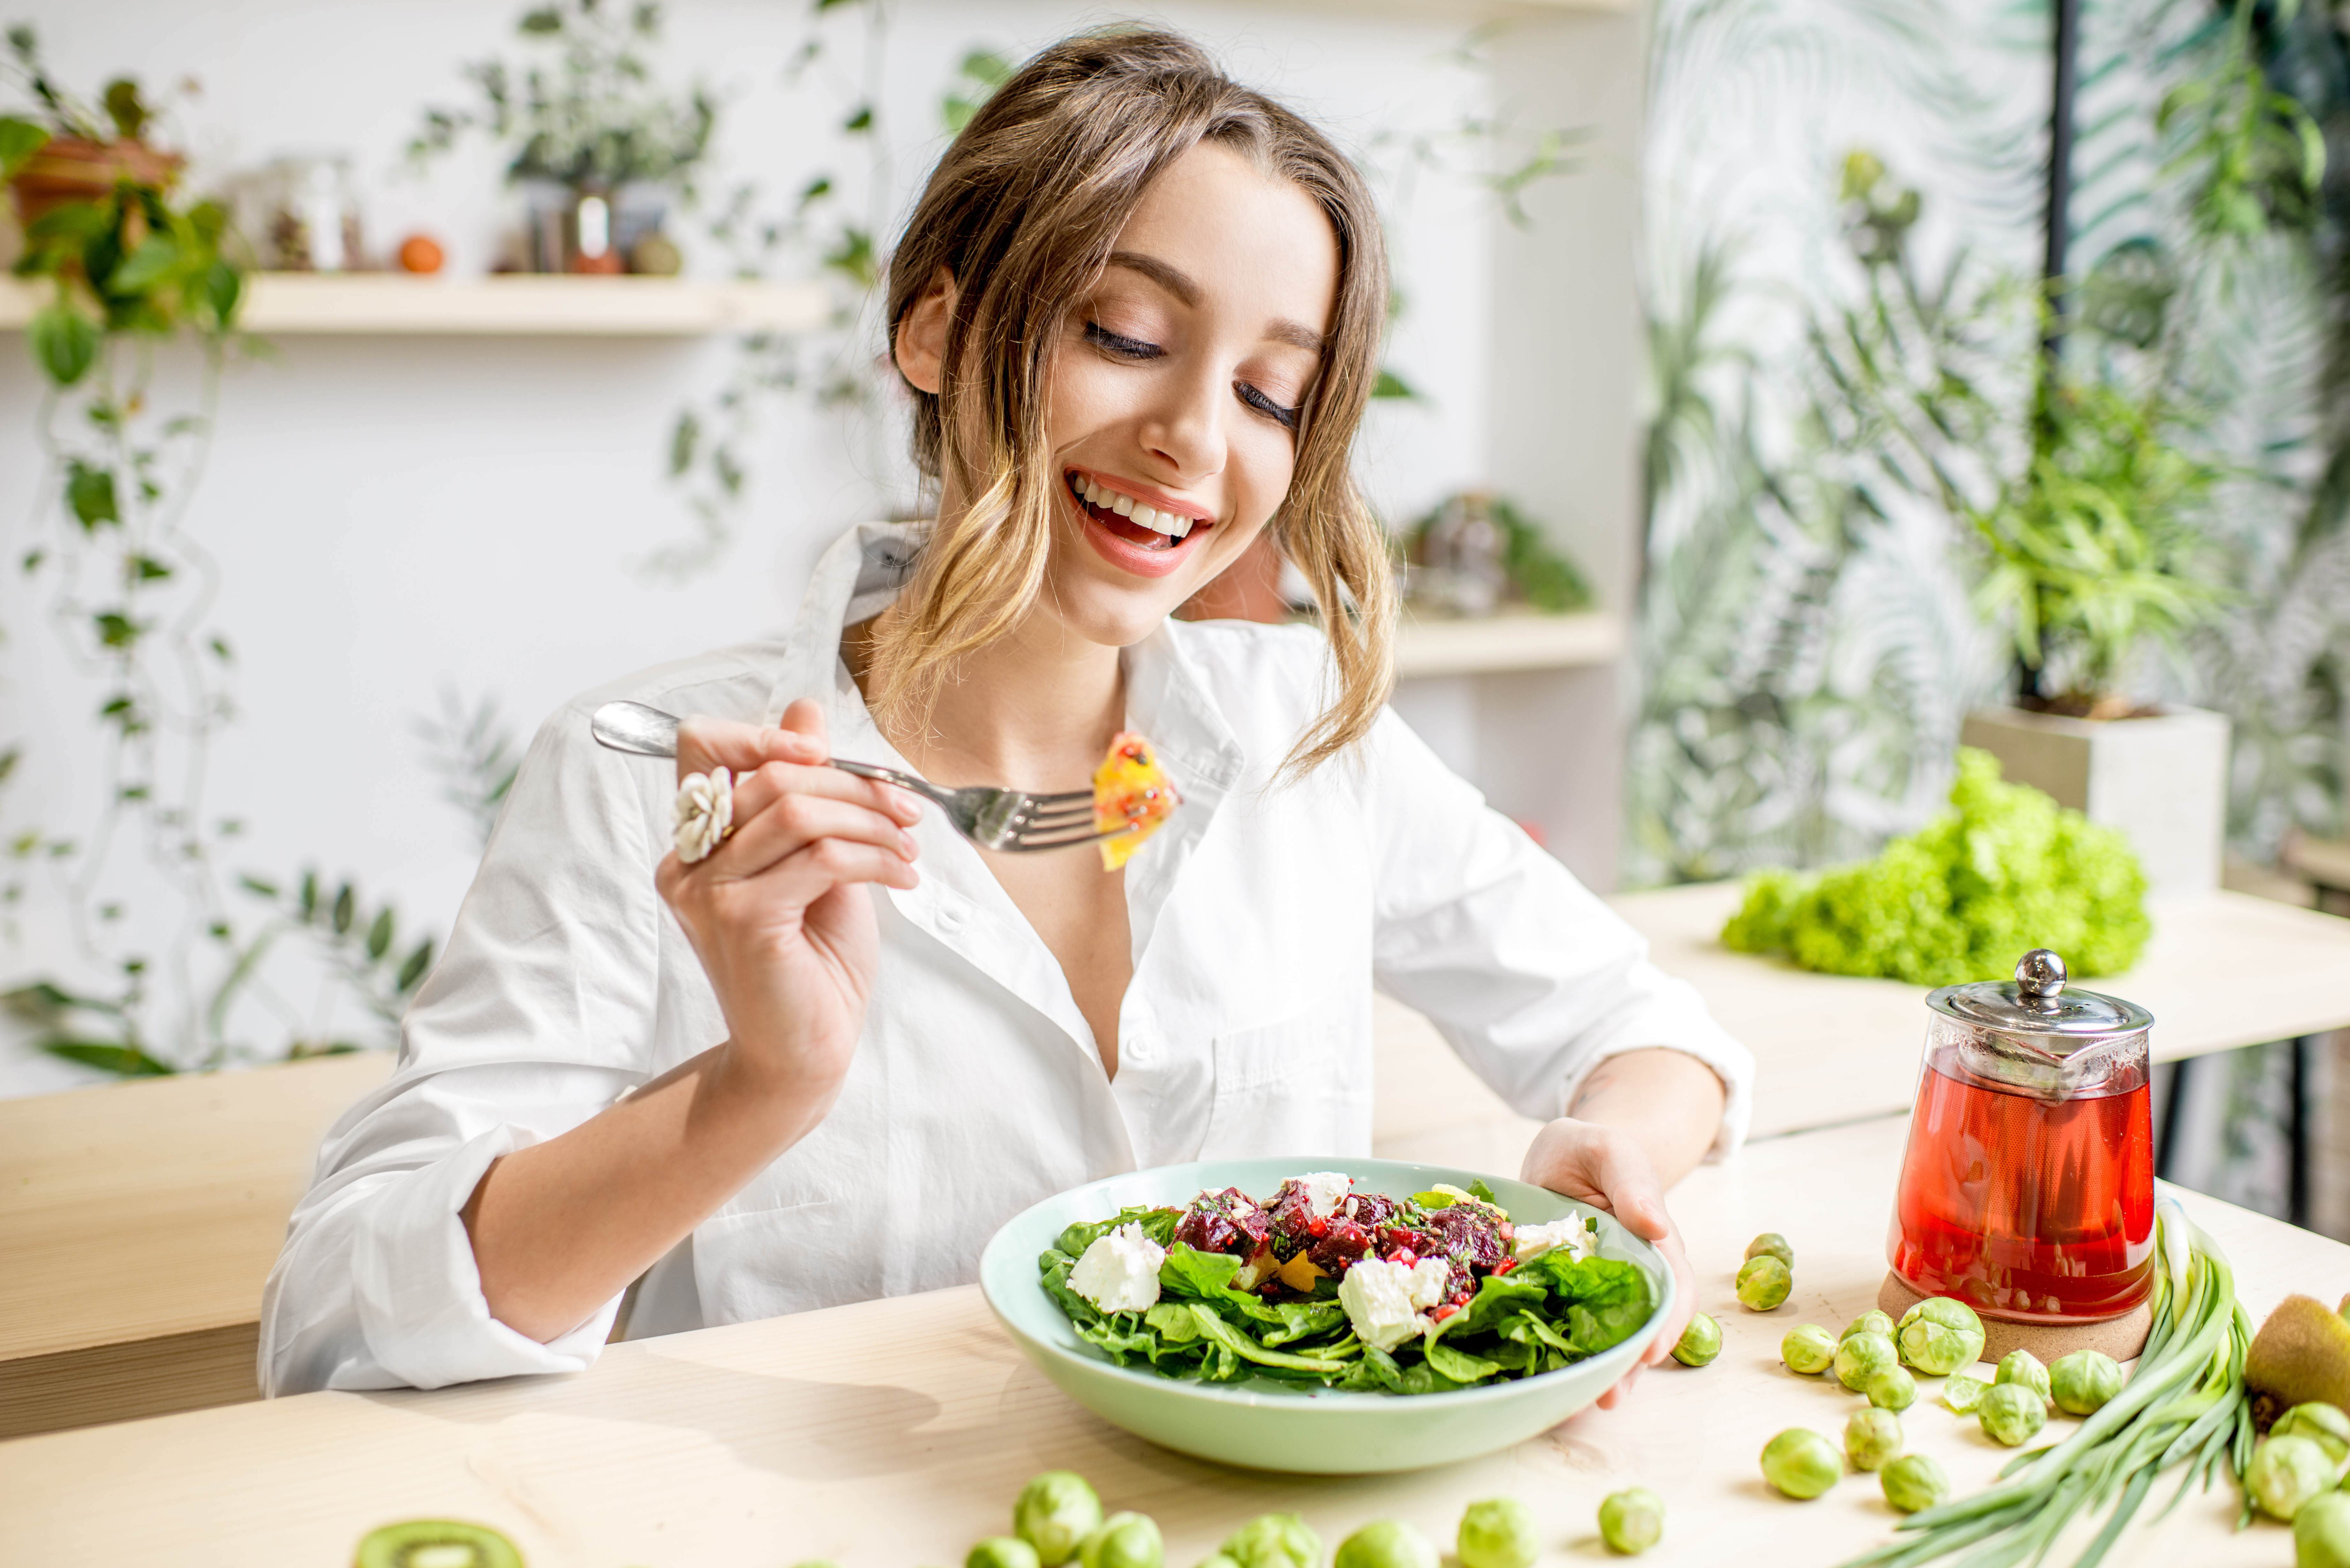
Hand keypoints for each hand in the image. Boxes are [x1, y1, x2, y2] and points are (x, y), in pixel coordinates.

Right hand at [654, 698, 922, 1112]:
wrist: (805, 1053)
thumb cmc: (812, 962)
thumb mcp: (818, 860)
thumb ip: (807, 792)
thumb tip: (807, 708)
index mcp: (698, 841)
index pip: (700, 746)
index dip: (762, 731)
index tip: (823, 749)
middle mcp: (689, 863)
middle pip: (770, 775)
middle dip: (853, 783)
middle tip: (905, 808)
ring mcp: (709, 892)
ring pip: (797, 811)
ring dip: (871, 819)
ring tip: (908, 844)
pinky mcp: (743, 920)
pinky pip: (819, 857)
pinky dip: (874, 857)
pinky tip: (903, 875)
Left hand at [1520, 1116, 1697, 1410]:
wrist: (1564, 1154)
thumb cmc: (1593, 1150)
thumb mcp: (1611, 1152)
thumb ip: (1633, 1184)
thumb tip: (1656, 1225)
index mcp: (1654, 1245)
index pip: (1673, 1292)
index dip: (1665, 1326)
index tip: (1648, 1353)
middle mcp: (1631, 1276)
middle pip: (1642, 1328)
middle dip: (1628, 1367)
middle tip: (1607, 1397)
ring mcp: (1595, 1290)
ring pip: (1605, 1338)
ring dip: (1596, 1371)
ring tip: (1576, 1404)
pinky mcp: (1561, 1293)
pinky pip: (1564, 1328)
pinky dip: (1557, 1353)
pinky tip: (1542, 1379)